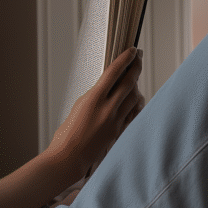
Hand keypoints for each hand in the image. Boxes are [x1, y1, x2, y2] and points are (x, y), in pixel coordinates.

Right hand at [49, 47, 144, 179]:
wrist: (69, 157)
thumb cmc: (68, 131)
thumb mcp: (79, 105)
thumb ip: (96, 94)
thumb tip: (110, 86)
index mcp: (94, 99)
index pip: (114, 73)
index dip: (125, 59)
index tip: (132, 50)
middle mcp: (108, 109)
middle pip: (129, 83)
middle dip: (136, 67)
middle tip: (138, 58)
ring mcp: (116, 121)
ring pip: (135, 98)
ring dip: (137, 86)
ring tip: (135, 78)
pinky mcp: (120, 132)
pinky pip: (134, 113)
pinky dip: (137, 103)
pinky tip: (136, 99)